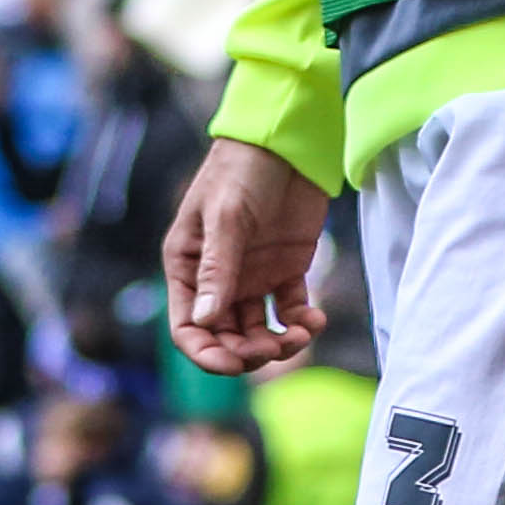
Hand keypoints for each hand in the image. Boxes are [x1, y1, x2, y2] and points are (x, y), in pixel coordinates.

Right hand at [162, 137, 330, 376]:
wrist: (287, 140)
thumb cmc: (242, 169)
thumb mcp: (226, 217)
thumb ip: (218, 270)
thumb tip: (206, 322)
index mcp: (188, 266)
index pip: (188, 327)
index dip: (207, 353)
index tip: (234, 364)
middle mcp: (217, 279)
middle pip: (225, 337)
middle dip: (248, 353)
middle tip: (275, 348)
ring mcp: (252, 277)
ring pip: (259, 332)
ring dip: (278, 344)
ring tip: (302, 334)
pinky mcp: (286, 271)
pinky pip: (290, 312)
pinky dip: (302, 323)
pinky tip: (316, 320)